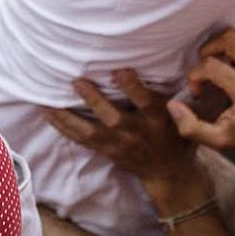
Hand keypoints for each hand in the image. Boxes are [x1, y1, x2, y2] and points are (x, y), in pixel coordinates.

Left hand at [41, 70, 200, 186]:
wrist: (168, 172)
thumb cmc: (176, 135)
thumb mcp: (185, 114)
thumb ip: (183, 93)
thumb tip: (187, 63)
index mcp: (157, 118)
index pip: (144, 100)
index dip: (132, 86)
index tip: (119, 69)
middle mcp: (135, 131)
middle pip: (113, 117)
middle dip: (95, 100)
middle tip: (77, 82)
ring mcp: (118, 144)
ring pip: (89, 131)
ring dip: (67, 116)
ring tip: (47, 101)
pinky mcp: (106, 151)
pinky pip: (80, 139)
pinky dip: (63, 126)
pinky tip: (47, 113)